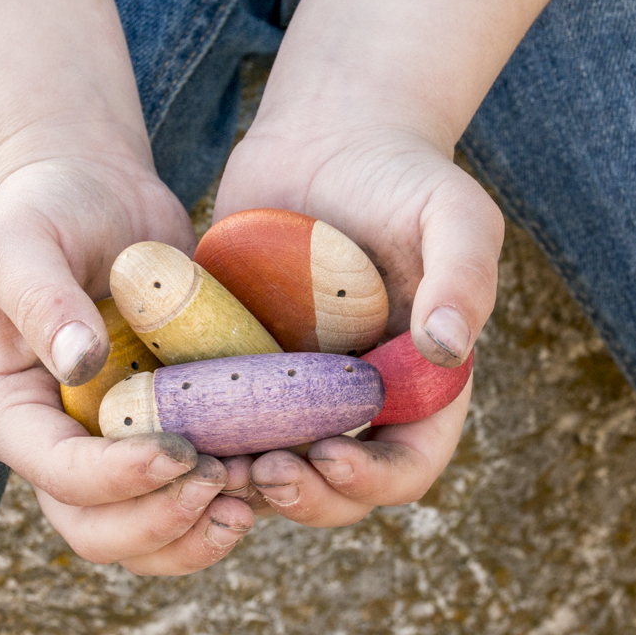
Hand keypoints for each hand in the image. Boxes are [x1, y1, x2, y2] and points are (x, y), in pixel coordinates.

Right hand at [0, 150, 255, 573]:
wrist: (96, 193)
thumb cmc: (48, 210)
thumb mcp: (24, 242)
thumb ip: (43, 299)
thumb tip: (82, 362)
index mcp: (15, 415)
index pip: (59, 476)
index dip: (117, 479)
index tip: (179, 449)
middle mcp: (61, 450)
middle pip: (100, 533)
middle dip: (162, 524)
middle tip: (223, 482)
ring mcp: (118, 454)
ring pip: (151, 539)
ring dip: (203, 532)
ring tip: (256, 489)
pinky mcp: (171, 440)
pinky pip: (198, 501)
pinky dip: (237, 500)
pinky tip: (278, 469)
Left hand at [212, 122, 502, 526]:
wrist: (324, 137)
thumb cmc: (402, 173)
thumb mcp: (453, 213)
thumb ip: (464, 276)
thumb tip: (447, 348)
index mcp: (420, 387)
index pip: (409, 465)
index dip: (374, 480)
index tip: (329, 457)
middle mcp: (361, 405)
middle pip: (339, 489)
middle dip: (305, 497)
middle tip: (261, 473)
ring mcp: (299, 395)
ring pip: (274, 473)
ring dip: (246, 486)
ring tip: (210, 468)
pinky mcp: (243, 373)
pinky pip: (222, 429)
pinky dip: (201, 443)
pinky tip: (170, 434)